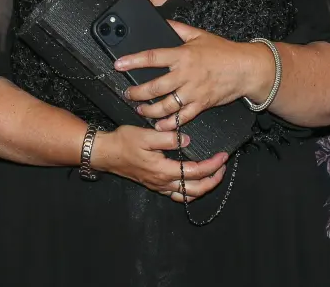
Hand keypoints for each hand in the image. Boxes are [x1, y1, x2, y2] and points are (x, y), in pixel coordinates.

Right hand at [93, 125, 227, 203]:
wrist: (106, 153)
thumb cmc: (123, 143)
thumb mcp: (146, 135)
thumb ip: (168, 138)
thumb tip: (186, 140)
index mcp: (164, 170)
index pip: (196, 172)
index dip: (213, 165)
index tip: (223, 156)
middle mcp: (163, 182)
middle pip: (196, 189)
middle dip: (214, 179)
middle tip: (223, 167)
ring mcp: (158, 185)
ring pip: (187, 195)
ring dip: (204, 187)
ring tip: (213, 175)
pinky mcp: (154, 184)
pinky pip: (177, 194)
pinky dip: (190, 191)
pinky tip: (193, 182)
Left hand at [118, 21, 270, 130]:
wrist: (245, 68)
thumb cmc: (223, 51)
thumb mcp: (199, 35)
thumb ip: (178, 28)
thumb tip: (162, 20)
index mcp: (183, 55)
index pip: (152, 57)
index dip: (133, 61)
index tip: (119, 64)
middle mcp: (185, 74)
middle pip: (154, 87)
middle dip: (137, 92)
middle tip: (128, 93)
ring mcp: (193, 91)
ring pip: (165, 105)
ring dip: (149, 110)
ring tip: (140, 109)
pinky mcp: (201, 104)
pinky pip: (182, 117)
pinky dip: (169, 123)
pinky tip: (159, 125)